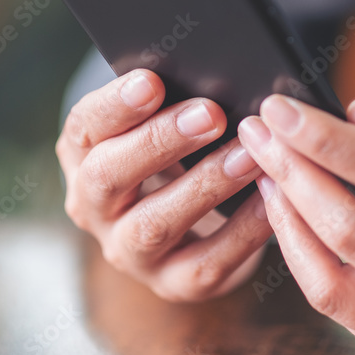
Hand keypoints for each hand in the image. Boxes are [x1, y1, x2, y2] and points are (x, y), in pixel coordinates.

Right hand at [58, 69, 271, 300]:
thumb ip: (170, 100)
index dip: (114, 105)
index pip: (84, 127)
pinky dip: (242, 231)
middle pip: (109, 177)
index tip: (152, 81)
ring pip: (155, 224)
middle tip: (211, 113)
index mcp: (83, 154)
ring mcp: (129, 252)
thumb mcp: (160, 122)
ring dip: (204, 186)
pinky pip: (206, 263)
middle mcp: (93, 208)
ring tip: (248, 155)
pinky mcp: (174, 284)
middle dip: (160, 142)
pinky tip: (271, 200)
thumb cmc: (179, 151)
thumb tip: (212, 70)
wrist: (194, 223)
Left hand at [238, 95, 354, 354]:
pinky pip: (346, 308)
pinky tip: (296, 216)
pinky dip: (311, 260)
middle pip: (347, 234)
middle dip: (292, 175)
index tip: (281, 109)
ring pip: (330, 287)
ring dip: (287, 224)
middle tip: (258, 132)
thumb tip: (352, 116)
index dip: (324, 140)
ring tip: (266, 173)